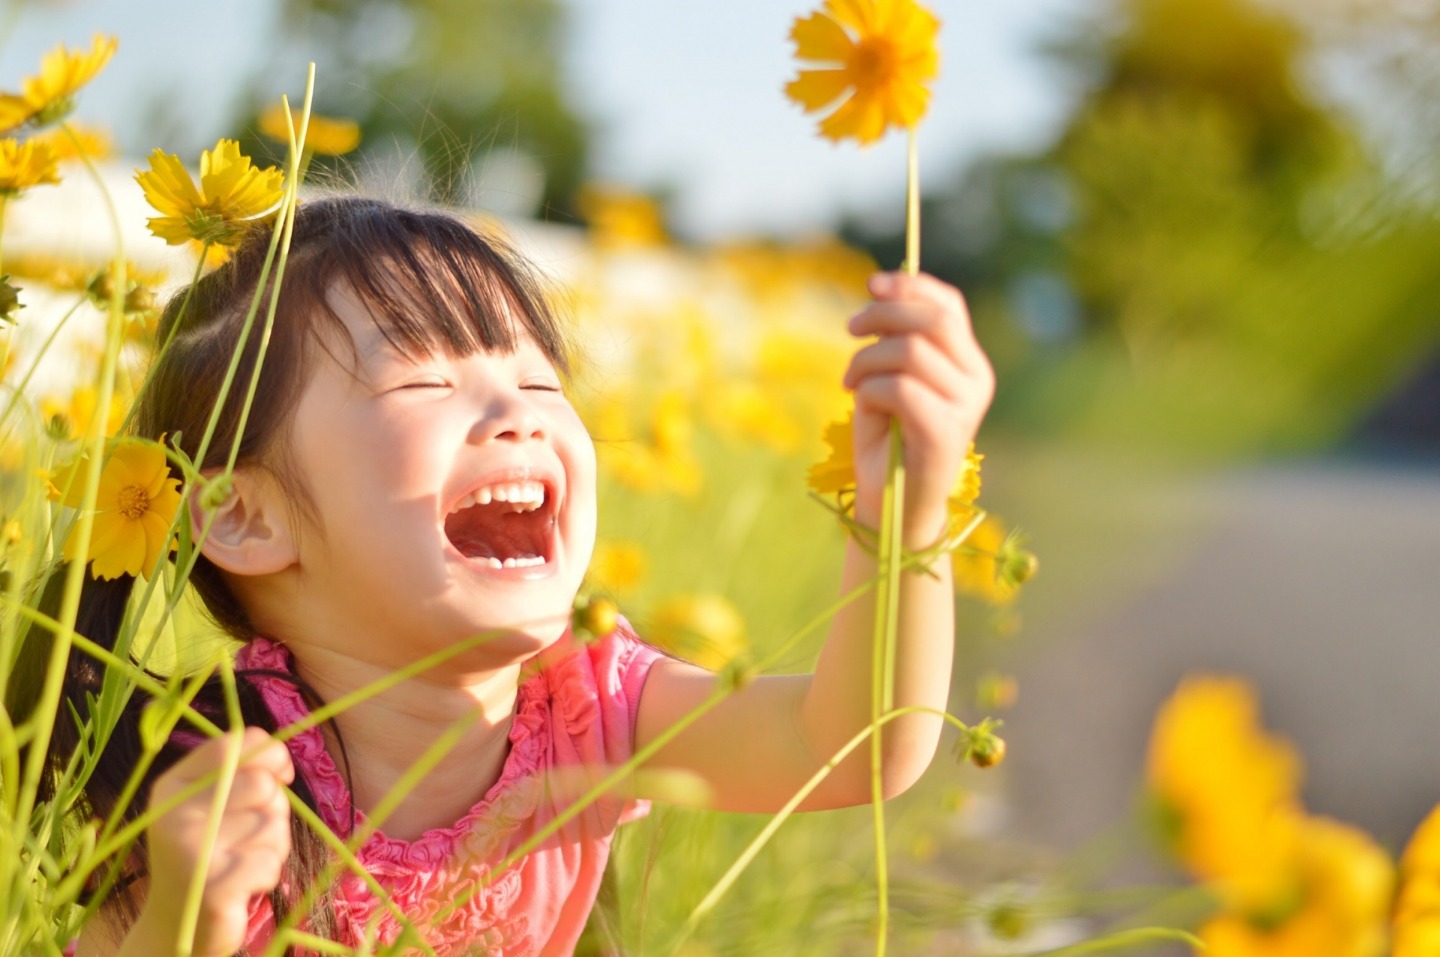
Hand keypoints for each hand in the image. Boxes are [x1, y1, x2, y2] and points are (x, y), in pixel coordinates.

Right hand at [132, 727, 293, 956]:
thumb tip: (282, 762)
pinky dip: (267, 874)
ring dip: (272, 845)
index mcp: (172, 786)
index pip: (232, 745)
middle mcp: (174, 814)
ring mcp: (191, 852)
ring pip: (272, 824)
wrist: (177, 926)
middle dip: (274, 808)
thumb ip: (242, 773)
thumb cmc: (208, 854)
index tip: (280, 774)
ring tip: (241, 862)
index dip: (270, 753)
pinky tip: (241, 887)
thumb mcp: (212, 805)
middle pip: (261, 784)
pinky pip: (270, 862)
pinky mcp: (212, 888)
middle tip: (252, 834)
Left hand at [842, 271, 992, 545]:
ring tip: (849, 382)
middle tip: (850, 330)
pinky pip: (898, 388)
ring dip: (866, 361)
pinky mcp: (945, 432)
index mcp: (968, 364)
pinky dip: (868, 391)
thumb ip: (894, 340)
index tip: (870, 284)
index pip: (948, 306)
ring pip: (910, 352)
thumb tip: (881, 290)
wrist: (892, 506)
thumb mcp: (889, 378)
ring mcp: (965, 407)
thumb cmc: (888, 441)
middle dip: (883, 315)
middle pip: (933, 320)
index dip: (910, 286)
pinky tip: (861, 407)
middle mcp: (976, 381)